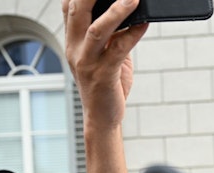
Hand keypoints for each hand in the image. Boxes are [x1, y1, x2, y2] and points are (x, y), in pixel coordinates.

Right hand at [62, 0, 145, 172]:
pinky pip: (119, 50)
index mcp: (72, 41)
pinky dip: (133, 34)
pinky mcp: (104, 76)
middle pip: (77, 11)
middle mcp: (75, 49)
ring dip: (115, 11)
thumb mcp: (105, 54)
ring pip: (96, 29)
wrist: (102, 120)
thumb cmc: (107, 85)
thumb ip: (112, 33)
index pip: (68, 7)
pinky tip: (144, 23)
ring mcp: (88, 62)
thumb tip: (129, 9)